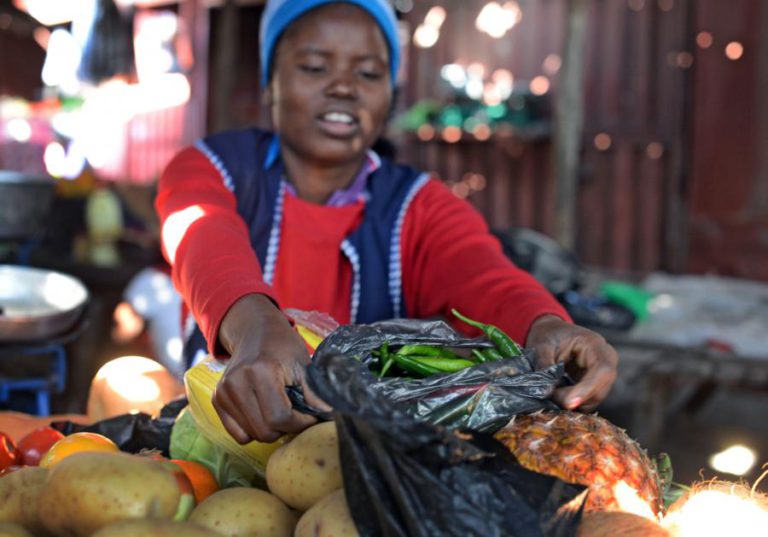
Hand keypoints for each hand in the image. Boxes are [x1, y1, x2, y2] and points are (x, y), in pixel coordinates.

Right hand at [212, 294, 327, 443]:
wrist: (255, 332)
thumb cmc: (283, 347)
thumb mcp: (304, 364)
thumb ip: (315, 393)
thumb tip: (330, 417)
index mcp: (260, 372)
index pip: (280, 418)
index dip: (300, 423)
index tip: (310, 415)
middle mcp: (236, 383)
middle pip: (265, 431)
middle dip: (286, 428)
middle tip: (296, 414)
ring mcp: (223, 393)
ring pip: (252, 436)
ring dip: (270, 429)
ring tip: (280, 409)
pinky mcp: (216, 400)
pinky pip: (238, 434)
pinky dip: (253, 430)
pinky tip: (263, 412)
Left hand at [525, 315, 617, 411]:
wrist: (552, 332)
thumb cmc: (548, 335)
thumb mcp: (541, 346)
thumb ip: (544, 366)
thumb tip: (546, 391)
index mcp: (595, 344)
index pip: (602, 370)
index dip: (587, 389)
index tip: (569, 402)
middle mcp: (607, 359)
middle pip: (601, 388)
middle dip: (576, 398)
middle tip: (551, 396)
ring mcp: (604, 373)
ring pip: (596, 398)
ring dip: (574, 402)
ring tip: (553, 393)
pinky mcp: (597, 384)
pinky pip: (590, 399)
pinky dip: (575, 402)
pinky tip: (560, 396)